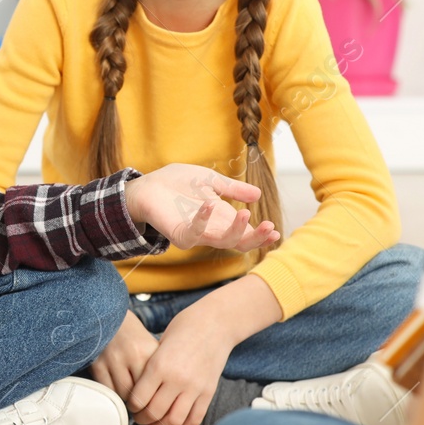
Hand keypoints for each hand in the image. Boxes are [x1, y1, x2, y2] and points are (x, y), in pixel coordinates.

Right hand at [90, 310, 159, 408]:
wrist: (110, 316)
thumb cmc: (136, 339)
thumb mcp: (152, 351)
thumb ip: (159, 373)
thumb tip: (163, 404)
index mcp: (150, 353)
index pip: (156, 390)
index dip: (155, 403)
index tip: (156, 409)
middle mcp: (132, 355)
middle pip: (139, 395)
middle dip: (141, 405)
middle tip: (143, 408)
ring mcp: (113, 359)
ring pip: (122, 395)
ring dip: (126, 400)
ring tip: (131, 398)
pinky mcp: (97, 363)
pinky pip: (107, 390)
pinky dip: (113, 395)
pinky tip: (117, 391)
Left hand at [124, 164, 280, 251]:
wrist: (148, 185)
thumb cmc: (178, 183)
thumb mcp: (211, 180)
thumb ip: (232, 189)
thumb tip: (258, 195)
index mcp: (223, 219)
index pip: (246, 233)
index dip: (261, 234)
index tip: (275, 230)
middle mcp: (213, 230)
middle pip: (240, 243)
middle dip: (256, 238)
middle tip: (270, 227)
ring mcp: (197, 234)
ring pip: (223, 242)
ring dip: (236, 231)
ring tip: (245, 214)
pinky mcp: (179, 234)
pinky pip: (194, 233)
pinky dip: (203, 220)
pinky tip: (210, 205)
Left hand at [125, 312, 231, 424]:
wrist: (216, 323)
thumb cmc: (184, 328)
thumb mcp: (159, 345)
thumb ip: (151, 369)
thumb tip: (139, 393)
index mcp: (159, 366)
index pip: (138, 399)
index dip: (132, 407)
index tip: (131, 407)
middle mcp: (176, 379)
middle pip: (154, 413)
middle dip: (143, 420)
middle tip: (140, 418)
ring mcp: (195, 387)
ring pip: (174, 420)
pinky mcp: (209, 392)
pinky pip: (195, 418)